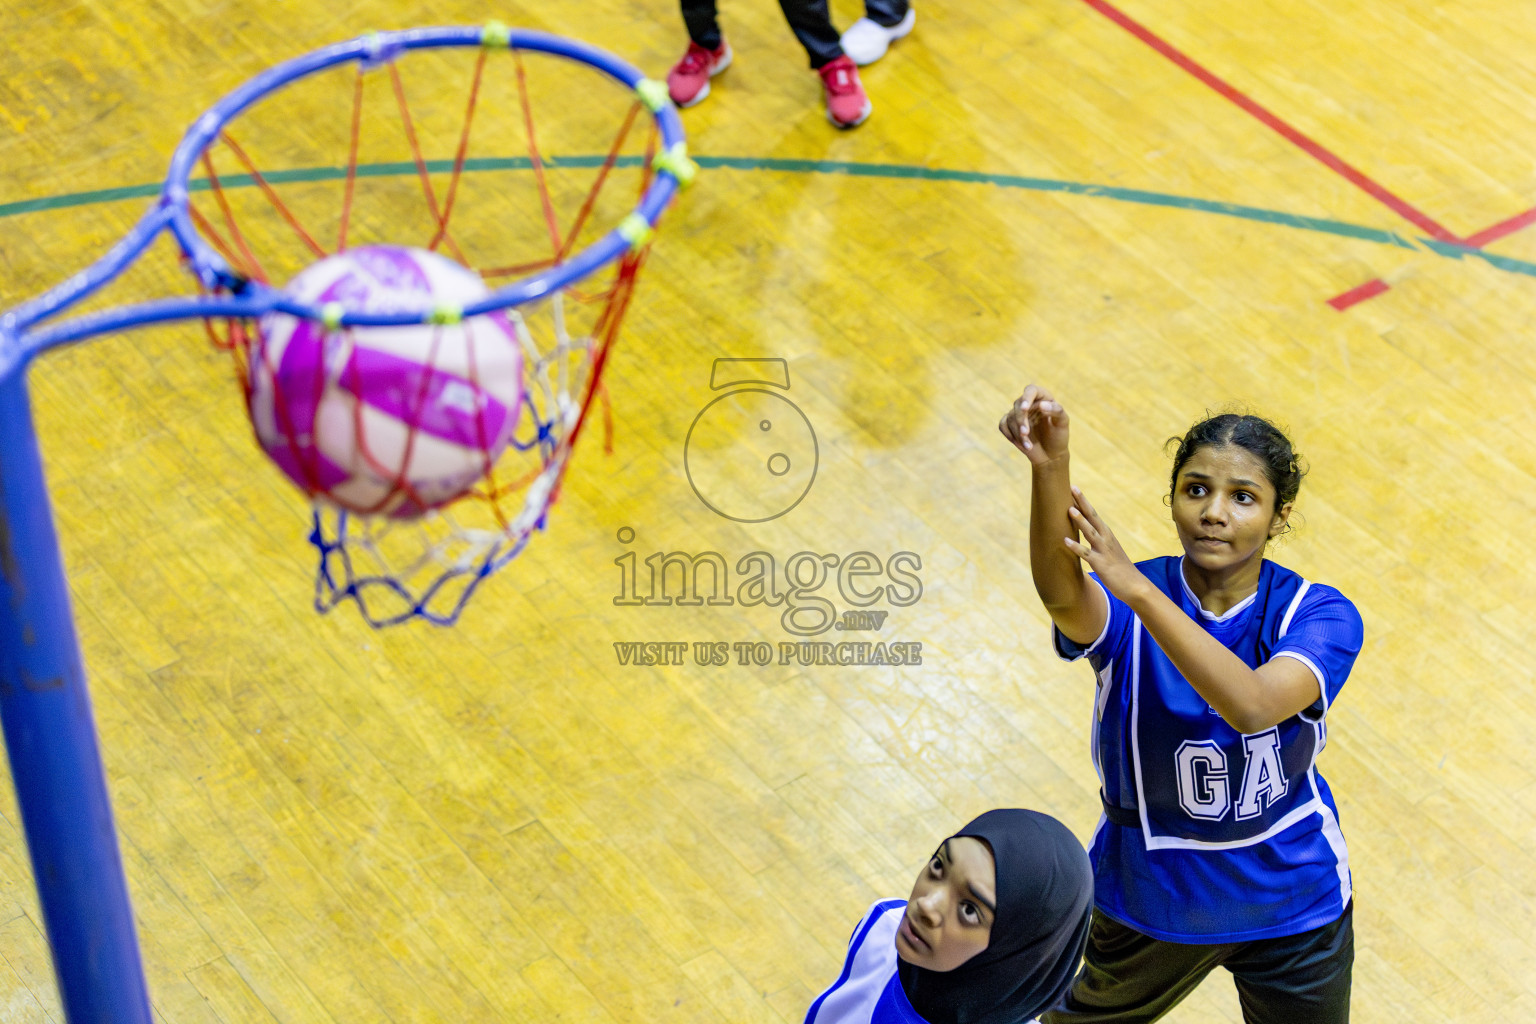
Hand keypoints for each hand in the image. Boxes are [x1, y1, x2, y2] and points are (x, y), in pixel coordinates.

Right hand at [998, 385, 1069, 466]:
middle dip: (1020, 420)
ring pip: (1010, 417)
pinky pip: (1003, 425)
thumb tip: (1041, 404)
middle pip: (1018, 405)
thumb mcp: (1063, 423)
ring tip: (1029, 446)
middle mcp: (1030, 404)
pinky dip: (1010, 435)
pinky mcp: (1010, 425)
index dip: (1026, 397)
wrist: (1051, 455)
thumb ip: (1056, 410)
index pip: (1031, 390)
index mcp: (1043, 398)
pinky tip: (1023, 444)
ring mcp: (1019, 414)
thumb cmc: (1058, 437)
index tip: (1025, 408)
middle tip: (1026, 433)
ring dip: (1018, 432)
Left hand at [1064, 486, 1147, 603]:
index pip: (1093, 514)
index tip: (1074, 488)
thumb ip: (1098, 540)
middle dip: (1082, 502)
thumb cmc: (1119, 568)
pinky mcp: (1100, 564)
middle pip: (1093, 517)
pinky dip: (1076, 547)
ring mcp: (1104, 551)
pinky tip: (1066, 541)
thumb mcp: (1108, 550)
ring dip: (1080, 521)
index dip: (1083, 501)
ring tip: (1069, 510)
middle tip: (1072, 488)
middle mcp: (1106, 539)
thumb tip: (1086, 532)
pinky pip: (1086, 554)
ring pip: (1090, 533)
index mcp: (1107, 534)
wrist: (1135, 586)